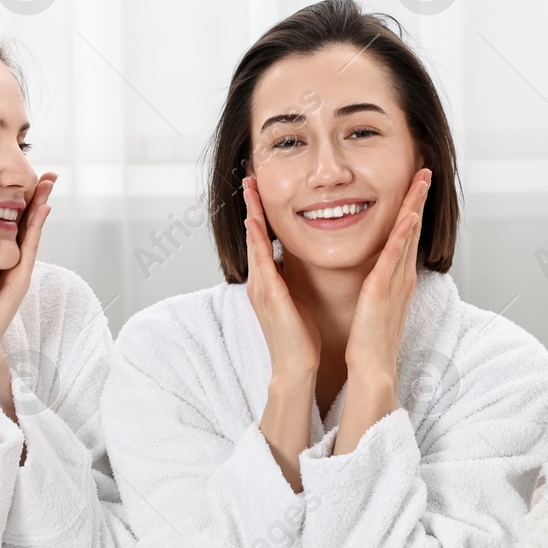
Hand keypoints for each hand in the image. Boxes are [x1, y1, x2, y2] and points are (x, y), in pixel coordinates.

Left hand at [0, 173, 56, 360]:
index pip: (9, 220)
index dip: (18, 198)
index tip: (26, 174)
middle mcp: (11, 260)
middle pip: (26, 221)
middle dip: (37, 196)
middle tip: (50, 173)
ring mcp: (18, 269)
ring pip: (31, 230)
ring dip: (41, 205)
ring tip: (49, 184)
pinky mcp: (20, 279)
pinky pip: (30, 249)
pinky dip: (36, 229)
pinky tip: (41, 211)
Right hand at [243, 176, 319, 377]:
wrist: (295, 369)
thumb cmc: (299, 339)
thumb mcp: (295, 302)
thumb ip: (291, 283)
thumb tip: (297, 266)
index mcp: (267, 282)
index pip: (262, 240)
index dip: (259, 214)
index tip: (259, 191)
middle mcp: (259, 281)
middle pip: (253, 235)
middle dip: (251, 206)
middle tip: (249, 178)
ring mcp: (261, 287)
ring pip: (254, 242)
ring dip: (252, 214)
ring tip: (249, 189)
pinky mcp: (270, 295)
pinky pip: (262, 262)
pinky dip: (257, 241)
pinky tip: (255, 223)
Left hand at [345, 168, 430, 378]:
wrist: (373, 367)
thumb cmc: (370, 341)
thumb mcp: (376, 304)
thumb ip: (377, 284)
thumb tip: (374, 273)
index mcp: (398, 278)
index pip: (407, 237)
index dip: (412, 209)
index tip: (414, 187)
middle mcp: (402, 275)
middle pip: (414, 229)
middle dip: (419, 199)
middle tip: (425, 171)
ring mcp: (396, 281)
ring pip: (409, 235)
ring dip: (416, 205)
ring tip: (421, 180)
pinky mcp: (383, 289)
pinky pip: (395, 256)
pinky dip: (403, 234)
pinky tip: (409, 215)